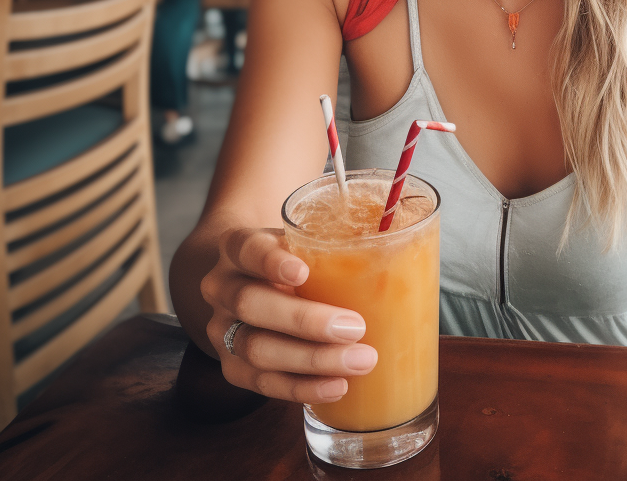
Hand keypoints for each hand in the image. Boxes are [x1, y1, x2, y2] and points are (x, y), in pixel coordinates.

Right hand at [201, 227, 377, 402]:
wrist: (251, 281)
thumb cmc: (293, 256)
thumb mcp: (304, 239)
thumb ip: (335, 241)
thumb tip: (403, 242)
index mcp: (238, 247)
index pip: (248, 249)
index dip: (271, 261)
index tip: (303, 271)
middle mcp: (223, 287)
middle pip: (251, 304)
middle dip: (305, 320)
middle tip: (355, 327)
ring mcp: (223, 330)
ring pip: (257, 349)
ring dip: (312, 360)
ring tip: (359, 361)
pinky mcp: (233, 366)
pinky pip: (263, 383)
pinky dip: (302, 387)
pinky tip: (336, 386)